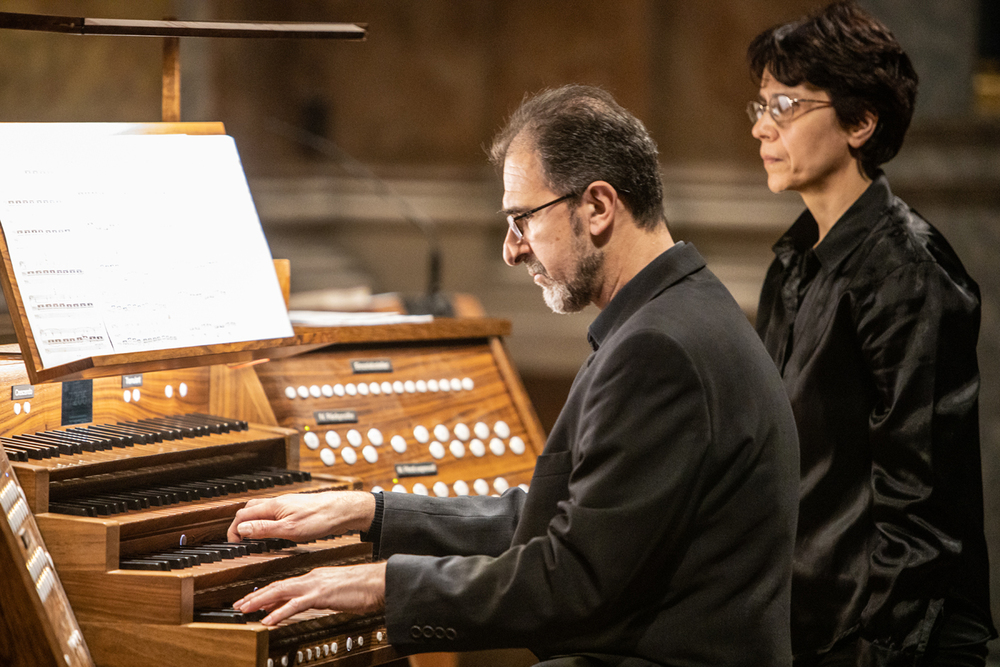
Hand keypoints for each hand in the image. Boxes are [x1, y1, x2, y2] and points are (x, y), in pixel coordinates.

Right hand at [226, 490, 374, 542]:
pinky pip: (274, 513)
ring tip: (252, 537)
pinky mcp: (296, 509)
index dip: (233, 530)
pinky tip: (273, 532)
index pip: (242, 515)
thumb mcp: (289, 529)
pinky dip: (266, 522)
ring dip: (253, 522)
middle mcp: (278, 503)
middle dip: (240, 524)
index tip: (233, 545)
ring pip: (262, 511)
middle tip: (239, 541)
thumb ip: (264, 529)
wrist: (343, 510)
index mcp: (273, 506)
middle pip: (249, 510)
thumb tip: (241, 529)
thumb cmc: (321, 517)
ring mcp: (287, 505)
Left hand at [234, 562, 386, 625]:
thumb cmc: (361, 588)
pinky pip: (295, 605)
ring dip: (260, 601)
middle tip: (239, 605)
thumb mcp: (333, 593)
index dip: (265, 593)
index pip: (284, 585)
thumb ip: (315, 598)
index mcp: (314, 578)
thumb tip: (301, 606)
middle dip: (256, 596)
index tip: (251, 601)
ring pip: (281, 592)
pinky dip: (279, 612)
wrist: (377, 582)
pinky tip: (268, 620)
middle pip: (277, 586)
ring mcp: (315, 586)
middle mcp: (311, 578)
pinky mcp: (322, 595)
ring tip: (244, 610)